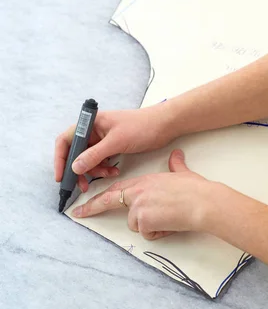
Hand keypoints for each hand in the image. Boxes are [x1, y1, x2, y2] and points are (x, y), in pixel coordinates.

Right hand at [54, 105, 175, 191]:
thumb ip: (94, 155)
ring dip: (95, 170)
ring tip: (108, 175)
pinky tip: (113, 172)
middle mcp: (93, 130)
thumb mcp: (116, 142)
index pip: (66, 140)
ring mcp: (102, 138)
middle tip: (83, 186)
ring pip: (89, 159)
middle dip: (79, 170)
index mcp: (90, 123)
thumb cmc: (141, 126)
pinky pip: (100, 160)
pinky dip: (104, 168)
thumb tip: (74, 167)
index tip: (61, 176)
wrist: (164, 125)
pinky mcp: (111, 146)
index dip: (61, 158)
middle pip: (76, 153)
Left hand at [72, 149, 216, 238]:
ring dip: (150, 226)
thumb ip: (175, 166)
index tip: (88, 200)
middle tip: (76, 214)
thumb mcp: (181, 173)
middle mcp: (137, 192)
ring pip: (136, 224)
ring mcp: (139, 206)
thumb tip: (177, 156)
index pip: (116, 188)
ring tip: (169, 217)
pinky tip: (171, 224)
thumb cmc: (195, 189)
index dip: (101, 194)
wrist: (203, 202)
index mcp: (143, 181)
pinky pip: (147, 233)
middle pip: (110, 201)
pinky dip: (159, 233)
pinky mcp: (144, 220)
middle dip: (91, 208)